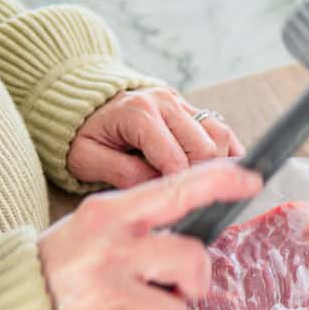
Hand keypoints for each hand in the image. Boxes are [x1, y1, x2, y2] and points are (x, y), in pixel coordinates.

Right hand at [38, 159, 261, 309]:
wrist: (6, 308)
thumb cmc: (62, 265)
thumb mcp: (94, 227)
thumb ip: (142, 225)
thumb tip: (199, 236)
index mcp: (110, 214)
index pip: (175, 190)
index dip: (219, 182)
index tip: (252, 179)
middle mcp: (111, 250)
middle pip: (193, 261)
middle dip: (192, 280)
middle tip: (170, 286)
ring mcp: (107, 293)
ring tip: (123, 306)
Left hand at [68, 87, 244, 187]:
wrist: (82, 106)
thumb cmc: (84, 135)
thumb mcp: (87, 160)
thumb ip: (123, 174)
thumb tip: (160, 189)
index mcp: (139, 113)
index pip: (177, 158)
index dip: (180, 187)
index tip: (175, 207)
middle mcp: (165, 102)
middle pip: (207, 147)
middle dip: (201, 178)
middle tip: (189, 200)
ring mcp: (181, 102)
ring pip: (220, 135)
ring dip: (218, 165)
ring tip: (202, 187)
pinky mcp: (191, 108)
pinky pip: (221, 130)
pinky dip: (226, 153)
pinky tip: (216, 173)